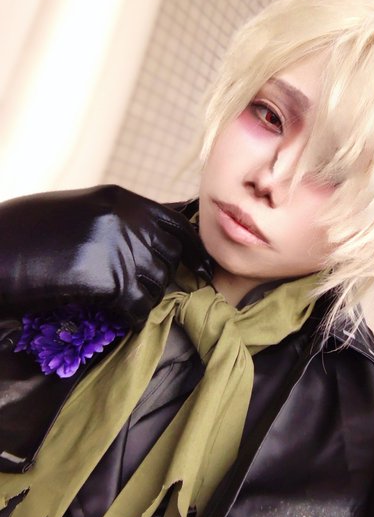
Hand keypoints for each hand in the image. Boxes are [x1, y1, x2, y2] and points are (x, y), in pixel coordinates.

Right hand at [0, 185, 212, 328]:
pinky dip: (132, 317)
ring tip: (118, 300)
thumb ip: (118, 220)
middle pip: (170, 257)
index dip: (192, 250)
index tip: (202, 269)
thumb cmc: (29, 232)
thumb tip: (152, 242)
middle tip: (139, 289)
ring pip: (158, 284)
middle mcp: (128, 220)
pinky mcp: (111, 279)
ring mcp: (122, 248)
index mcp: (121, 199)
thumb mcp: (80, 211)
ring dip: (143, 298)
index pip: (177, 224)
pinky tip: (119, 317)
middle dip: (161, 277)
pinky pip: (140, 307)